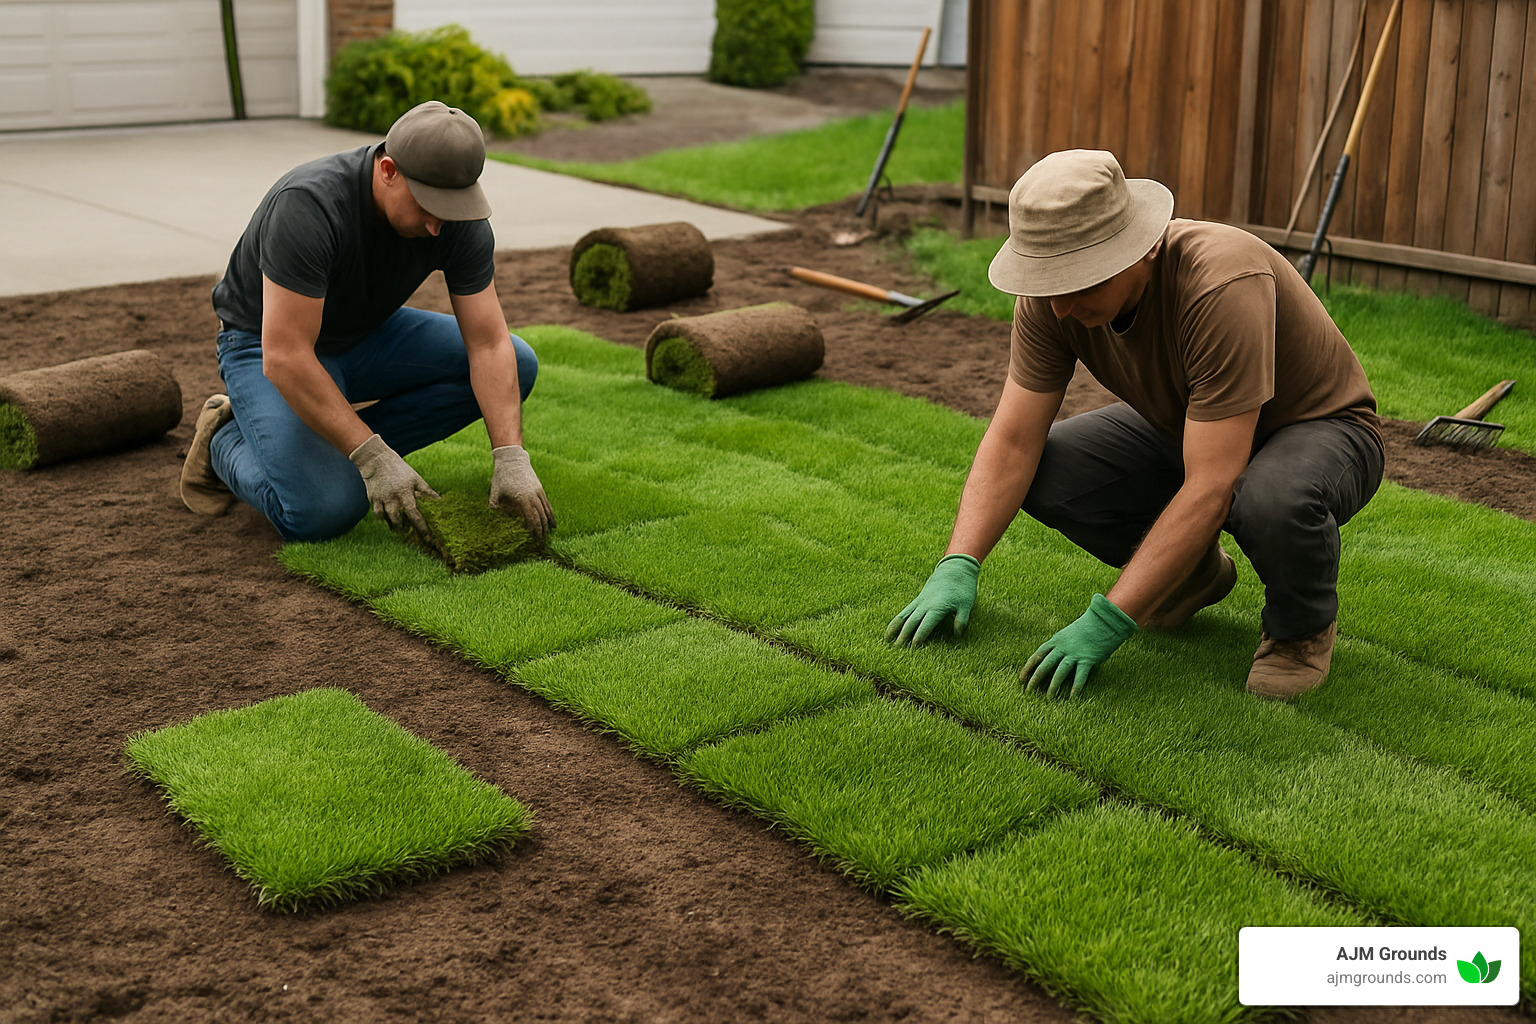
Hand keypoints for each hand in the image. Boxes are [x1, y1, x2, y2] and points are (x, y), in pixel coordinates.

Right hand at [348, 433, 437, 535]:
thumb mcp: (415, 478)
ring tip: (398, 529)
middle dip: (403, 528)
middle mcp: (393, 498)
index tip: (427, 537)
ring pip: (386, 518)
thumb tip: (440, 500)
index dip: (421, 527)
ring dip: (392, 525)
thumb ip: (427, 491)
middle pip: (398, 520)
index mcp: (406, 493)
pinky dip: (381, 518)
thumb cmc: (400, 469)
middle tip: (408, 533)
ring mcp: (381, 499)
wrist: (377, 460)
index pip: (415, 514)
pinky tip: (386, 519)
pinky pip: (377, 513)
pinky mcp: (372, 499)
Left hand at [491, 445, 554, 543]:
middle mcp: (533, 497)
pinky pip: (547, 505)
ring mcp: (538, 493)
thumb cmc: (501, 477)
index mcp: (522, 499)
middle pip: (540, 518)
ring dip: (547, 525)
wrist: (512, 459)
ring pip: (546, 512)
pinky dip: (551, 516)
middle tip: (540, 544)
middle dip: (541, 532)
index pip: (531, 520)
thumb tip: (493, 523)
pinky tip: (553, 525)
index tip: (534, 542)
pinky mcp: (540, 489)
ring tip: (547, 536)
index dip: (534, 532)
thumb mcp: (494, 493)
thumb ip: (494, 508)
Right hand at [885, 553, 980, 645]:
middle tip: (897, 649)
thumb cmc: (962, 589)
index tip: (913, 647)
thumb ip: (962, 620)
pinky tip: (890, 631)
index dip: (920, 636)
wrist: (954, 569)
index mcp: (937, 607)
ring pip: (904, 616)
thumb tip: (957, 634)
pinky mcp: (917, 600)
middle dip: (904, 636)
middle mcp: (925, 605)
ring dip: (895, 628)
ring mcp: (919, 602)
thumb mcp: (967, 605)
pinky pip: (904, 612)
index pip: (926, 625)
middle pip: (911, 622)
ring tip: (886, 640)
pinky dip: (896, 621)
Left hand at [1022, 594, 1136, 698]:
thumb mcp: (1069, 633)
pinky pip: (1080, 676)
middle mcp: (1062, 647)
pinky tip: (1072, 698)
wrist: (1104, 619)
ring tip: (1048, 698)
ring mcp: (1074, 654)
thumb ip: (1062, 644)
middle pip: (1044, 665)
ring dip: (1053, 686)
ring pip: (1059, 672)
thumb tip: (1057, 656)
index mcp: (1056, 640)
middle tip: (1028, 691)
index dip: (1028, 667)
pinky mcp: (1088, 659)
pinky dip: (1076, 688)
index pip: (1038, 655)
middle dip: (1035, 679)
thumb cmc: (1088, 626)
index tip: (1021, 678)